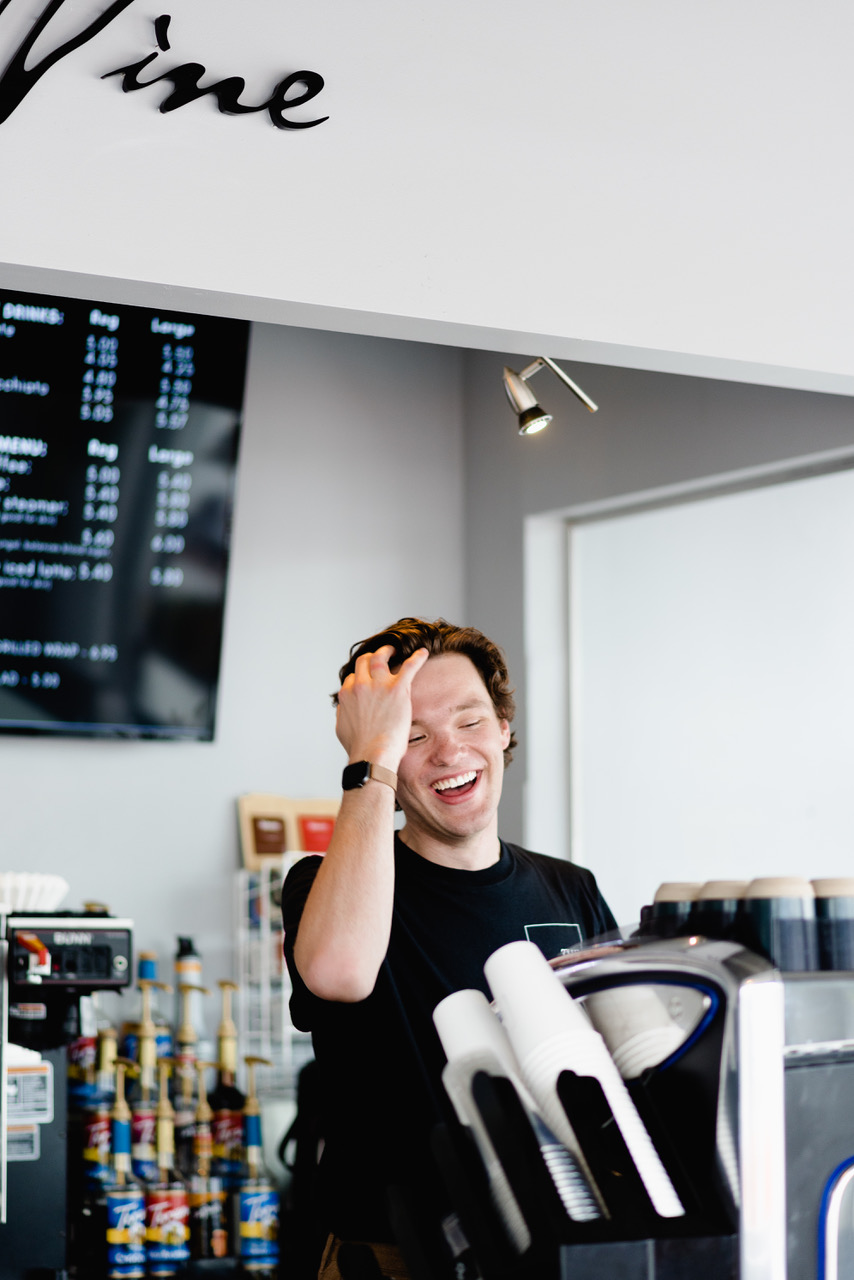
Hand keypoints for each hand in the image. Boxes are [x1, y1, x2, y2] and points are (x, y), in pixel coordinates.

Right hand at [335, 644, 428, 768]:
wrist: (372, 755)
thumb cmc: (359, 747)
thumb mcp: (341, 728)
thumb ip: (342, 714)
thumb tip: (343, 708)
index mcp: (347, 694)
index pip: (353, 677)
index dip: (361, 676)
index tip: (368, 678)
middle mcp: (360, 685)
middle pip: (364, 661)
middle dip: (371, 657)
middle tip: (380, 656)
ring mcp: (378, 685)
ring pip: (381, 657)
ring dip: (387, 650)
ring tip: (394, 649)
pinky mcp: (397, 688)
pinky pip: (409, 666)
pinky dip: (417, 657)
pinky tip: (423, 653)